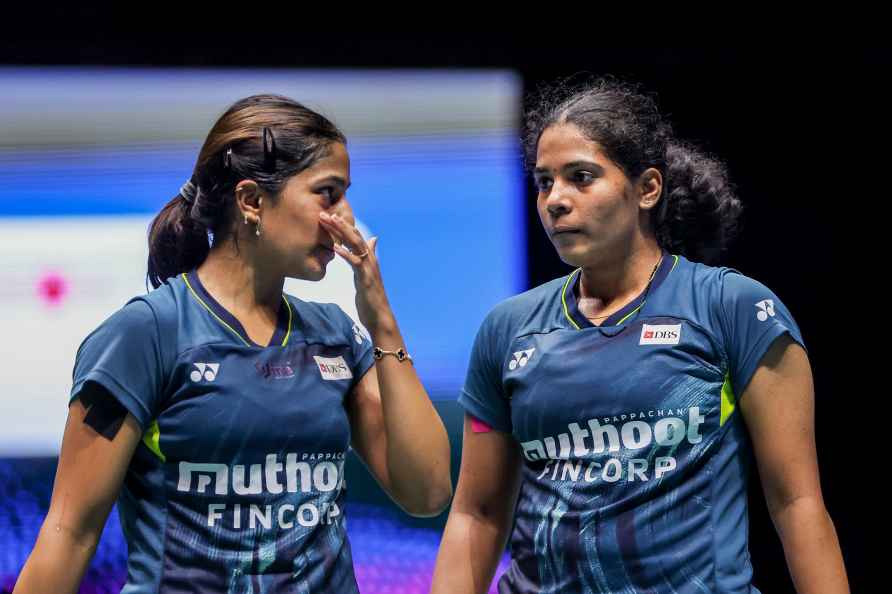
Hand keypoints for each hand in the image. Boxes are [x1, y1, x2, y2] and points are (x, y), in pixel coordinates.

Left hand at [318, 212, 393, 332]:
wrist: (379, 316)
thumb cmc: (372, 297)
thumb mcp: (368, 273)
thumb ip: (370, 256)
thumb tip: (374, 239)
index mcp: (369, 258)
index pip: (356, 236)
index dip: (344, 225)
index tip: (330, 216)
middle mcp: (370, 260)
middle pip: (355, 237)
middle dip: (340, 225)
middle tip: (324, 214)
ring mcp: (368, 268)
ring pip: (356, 245)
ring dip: (342, 232)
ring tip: (330, 222)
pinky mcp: (365, 279)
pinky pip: (355, 263)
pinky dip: (345, 254)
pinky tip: (335, 248)